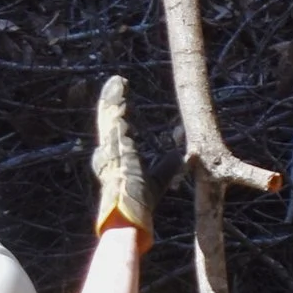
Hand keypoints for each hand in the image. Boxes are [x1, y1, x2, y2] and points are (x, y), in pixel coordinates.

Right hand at [91, 76, 154, 247]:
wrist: (129, 212)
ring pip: (109, 115)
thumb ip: (168, 165)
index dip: (121, 117)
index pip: (119, 131)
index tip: (124, 103)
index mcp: (117, 158)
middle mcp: (108, 150)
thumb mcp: (159, 179)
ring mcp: (109, 145)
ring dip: (114, 96)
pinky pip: (113, 115)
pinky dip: (116, 99)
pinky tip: (119, 85)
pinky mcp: (112, 142)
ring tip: (119, 80)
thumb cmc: (140, 203)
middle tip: (118, 84)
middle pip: (110, 119)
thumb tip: (184, 154)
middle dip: (113, 101)